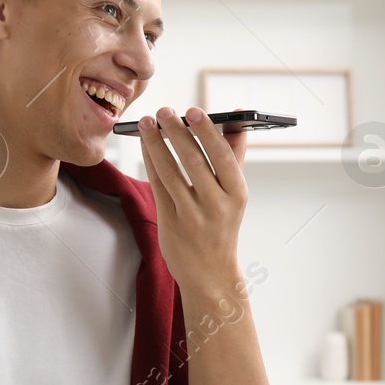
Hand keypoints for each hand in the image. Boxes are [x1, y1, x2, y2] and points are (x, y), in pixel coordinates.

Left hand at [138, 106, 248, 295]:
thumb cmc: (222, 225)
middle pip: (194, 161)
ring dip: (156, 143)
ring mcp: (192, 216)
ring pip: (170, 172)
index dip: (207, 132)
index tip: (193, 110)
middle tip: (164, 110)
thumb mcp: (234, 195)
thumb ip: (234, 157)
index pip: (223, 156)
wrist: (210, 273)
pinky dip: (150, 161)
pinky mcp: (171, 223)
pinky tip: (146, 143)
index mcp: (237, 194)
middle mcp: (217, 205)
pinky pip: (157, 185)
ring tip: (147, 122)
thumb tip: (238, 120)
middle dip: (177, 132)